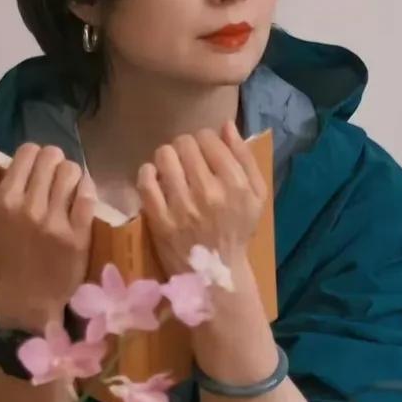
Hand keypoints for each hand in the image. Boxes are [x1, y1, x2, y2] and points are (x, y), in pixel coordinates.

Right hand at [0, 138, 94, 329]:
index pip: (27, 152)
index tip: (38, 169)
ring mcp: (55, 222)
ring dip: (73, 174)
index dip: (35, 155)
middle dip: (55, 162)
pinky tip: (82, 195)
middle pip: (52, 158)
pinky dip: (87, 189)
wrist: (28, 297)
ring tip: (69, 186)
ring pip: (72, 172)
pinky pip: (88, 197)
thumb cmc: (5, 254)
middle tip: (55, 177)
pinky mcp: (78, 236)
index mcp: (4, 200)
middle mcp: (28, 208)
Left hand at [137, 121, 266, 281]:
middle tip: (186, 163)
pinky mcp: (160, 219)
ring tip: (171, 170)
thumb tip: (227, 126)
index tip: (204, 154)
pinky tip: (155, 180)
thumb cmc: (237, 231)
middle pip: (184, 144)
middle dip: (184, 148)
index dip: (204, 141)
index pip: (208, 139)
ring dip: (166, 159)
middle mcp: (209, 192)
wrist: (217, 275)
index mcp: (235, 185)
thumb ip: (245, 159)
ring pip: (164, 156)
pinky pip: (145, 180)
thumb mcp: (256, 196)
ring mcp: (182, 207)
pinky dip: (148, 174)